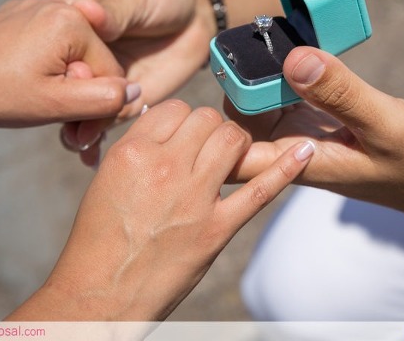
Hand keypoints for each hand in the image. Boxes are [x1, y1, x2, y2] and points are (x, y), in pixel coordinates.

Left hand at [0, 0, 138, 126]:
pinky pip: (50, 43)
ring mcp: (37, 7)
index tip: (74, 123)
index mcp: (72, 22)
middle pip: (93, 59)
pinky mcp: (20, 14)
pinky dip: (47, 65)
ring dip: (64, 80)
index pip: (111, 71)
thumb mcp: (56, 106)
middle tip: (55, 117)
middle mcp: (58, 5)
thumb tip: (136, 92)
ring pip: (72, 53)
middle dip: (79, 90)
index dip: (97, 103)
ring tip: (39, 101)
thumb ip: (104, 100)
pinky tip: (28, 84)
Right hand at [8, 100, 314, 320]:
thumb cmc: (98, 240)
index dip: (183, 120)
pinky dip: (286, 168)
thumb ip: (138, 149)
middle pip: (207, 118)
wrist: (101, 295)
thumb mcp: (106, 180)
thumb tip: (166, 129)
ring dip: (236, 143)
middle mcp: (165, 167)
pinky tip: (305, 151)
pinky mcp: (217, 229)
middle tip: (207, 149)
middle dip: (211, 129)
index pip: (175, 109)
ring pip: (233, 139)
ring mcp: (194, 198)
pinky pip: (260, 190)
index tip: (184, 135)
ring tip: (229, 158)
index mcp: (132, 152)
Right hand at [60, 0, 217, 163]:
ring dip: (78, 129)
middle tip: (72, 121)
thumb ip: (113, 10)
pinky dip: (96, 140)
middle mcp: (84, 60)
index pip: (54, 51)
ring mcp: (104, 83)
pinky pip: (107, 123)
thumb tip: (88, 11)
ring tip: (81, 141)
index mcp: (74, 28)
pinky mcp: (126, 101)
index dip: (59, 67)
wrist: (197, 14)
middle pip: (64, 89)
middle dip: (64, 108)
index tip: (68, 77)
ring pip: (82, 112)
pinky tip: (91, 155)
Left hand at [226, 46, 403, 227]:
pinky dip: (288, 76)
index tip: (218, 76)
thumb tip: (291, 59)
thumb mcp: (387, 123)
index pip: (234, 159)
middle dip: (234, 89)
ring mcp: (313, 138)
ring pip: (266, 112)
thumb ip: (340, 93)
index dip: (212, 130)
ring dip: (260, 79)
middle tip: (239, 43)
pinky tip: (291, 50)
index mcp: (303, 163)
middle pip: (242, 130)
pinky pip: (295, 99)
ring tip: (261, 38)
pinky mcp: (330, 123)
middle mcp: (300, 153)